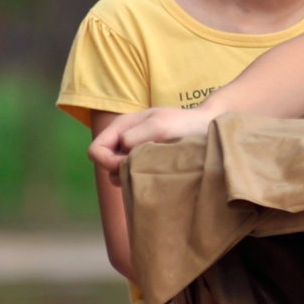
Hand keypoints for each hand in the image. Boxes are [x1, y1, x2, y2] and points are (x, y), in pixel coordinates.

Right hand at [88, 106, 212, 182]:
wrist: (207, 128)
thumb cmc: (185, 124)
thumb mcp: (159, 126)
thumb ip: (135, 136)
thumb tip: (121, 150)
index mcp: (122, 126)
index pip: (96, 151)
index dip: (108, 162)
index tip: (129, 165)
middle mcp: (124, 139)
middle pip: (104, 164)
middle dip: (118, 171)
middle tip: (144, 169)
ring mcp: (134, 152)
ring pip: (117, 172)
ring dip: (130, 176)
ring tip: (152, 172)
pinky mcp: (145, 163)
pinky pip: (131, 176)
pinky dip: (139, 179)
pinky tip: (156, 176)